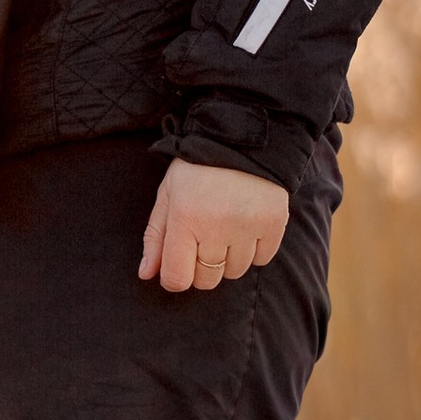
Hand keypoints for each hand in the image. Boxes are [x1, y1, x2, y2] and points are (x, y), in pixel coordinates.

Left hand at [140, 158, 289, 292]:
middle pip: (207, 280)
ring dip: (228, 258)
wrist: (241, 139)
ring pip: (235, 272)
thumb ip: (155, 237)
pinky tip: (246, 225)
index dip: (175, 278)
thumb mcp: (167, 195)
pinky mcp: (273, 224)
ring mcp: (247, 227)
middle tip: (203, 239)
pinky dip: (254, 249)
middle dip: (201, 266)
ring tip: (226, 227)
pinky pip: (261, 259)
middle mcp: (216, 227)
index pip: (178, 278)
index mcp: (184, 219)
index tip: (178, 265)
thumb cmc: (196, 169)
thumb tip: (147, 274)